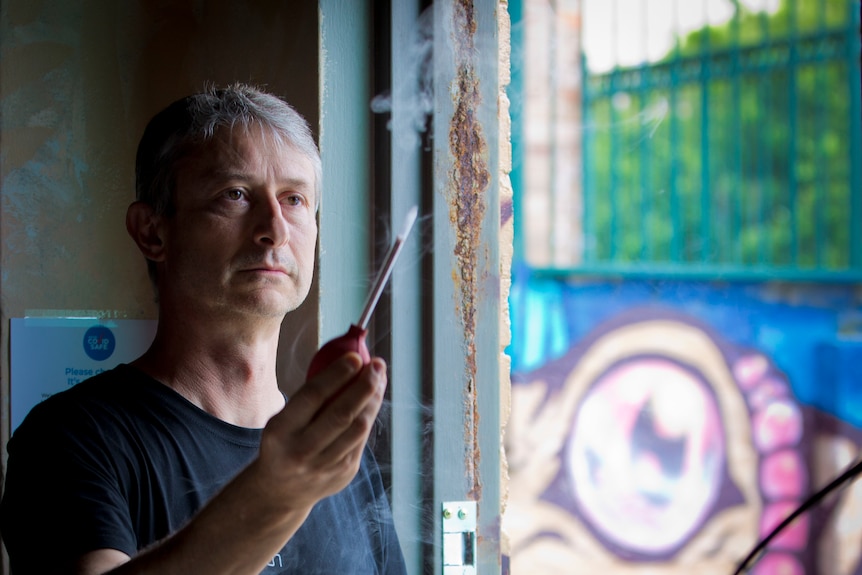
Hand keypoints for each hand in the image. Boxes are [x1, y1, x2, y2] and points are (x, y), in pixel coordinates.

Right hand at [256, 352, 386, 510]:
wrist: (279, 493)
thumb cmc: (285, 442)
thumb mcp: (281, 421)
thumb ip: (309, 397)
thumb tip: (345, 360)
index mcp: (280, 431)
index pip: (312, 396)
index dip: (336, 374)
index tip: (355, 356)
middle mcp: (301, 451)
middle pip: (341, 413)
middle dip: (364, 385)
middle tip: (377, 364)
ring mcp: (324, 466)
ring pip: (358, 428)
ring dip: (373, 400)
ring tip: (379, 379)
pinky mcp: (343, 474)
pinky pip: (362, 440)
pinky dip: (370, 416)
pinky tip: (374, 400)